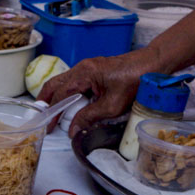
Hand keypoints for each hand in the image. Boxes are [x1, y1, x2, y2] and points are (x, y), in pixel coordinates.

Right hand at [37, 46, 162, 137]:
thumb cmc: (134, 81)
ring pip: (63, 82)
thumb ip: (89, 117)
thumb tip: (73, 129)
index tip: (49, 126)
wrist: (152, 65)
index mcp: (84, 73)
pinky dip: (67, 94)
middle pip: (55, 84)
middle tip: (42, 117)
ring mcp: (87, 67)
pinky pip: (73, 82)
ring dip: (56, 97)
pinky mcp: (94, 70)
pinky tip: (69, 105)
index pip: (60, 94)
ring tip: (52, 113)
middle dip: (46, 101)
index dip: (53, 111)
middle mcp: (82, 68)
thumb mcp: (111, 106)